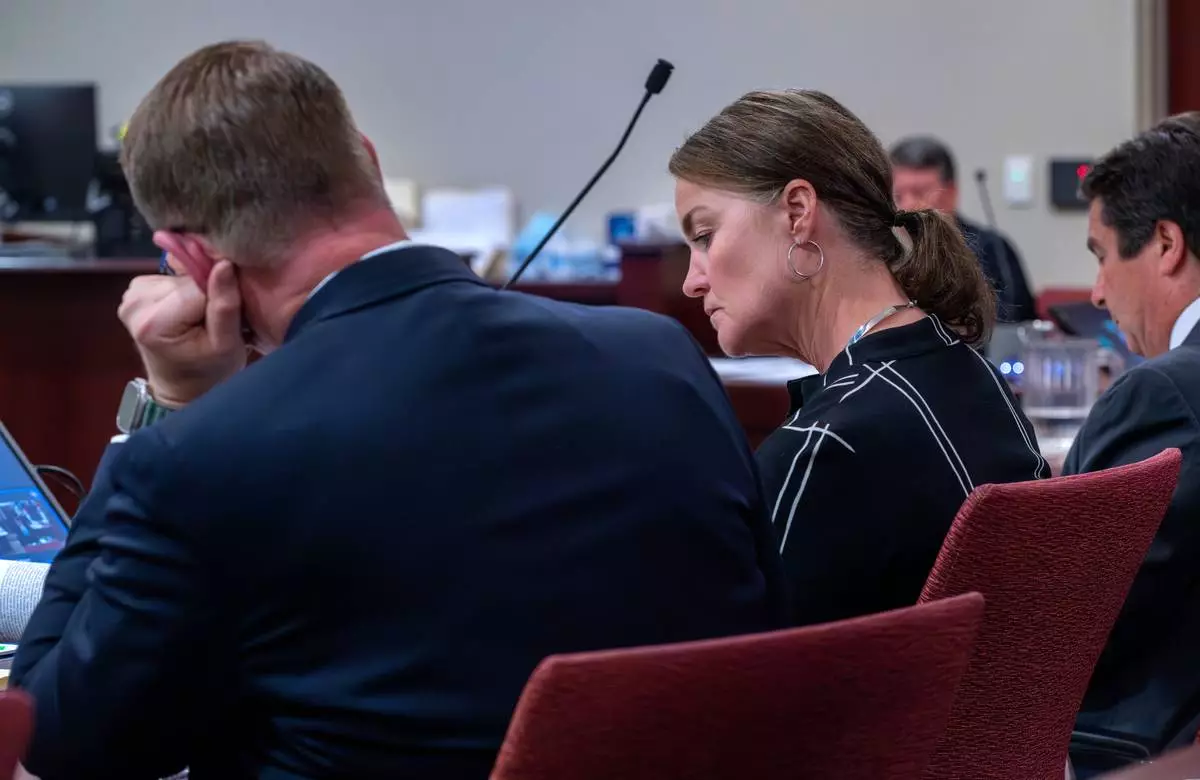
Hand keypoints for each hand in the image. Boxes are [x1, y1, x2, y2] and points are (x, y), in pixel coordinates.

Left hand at [118, 260, 246, 406]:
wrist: (181, 386)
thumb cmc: (207, 371)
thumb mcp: (226, 345)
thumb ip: (225, 305)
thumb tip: (224, 263)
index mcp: (154, 321)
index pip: (199, 287)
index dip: (218, 297)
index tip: (224, 320)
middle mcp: (135, 303)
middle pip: (187, 280)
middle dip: (206, 295)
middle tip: (211, 322)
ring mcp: (131, 296)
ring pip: (180, 277)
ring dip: (195, 293)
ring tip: (200, 319)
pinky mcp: (135, 290)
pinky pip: (170, 278)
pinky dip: (183, 291)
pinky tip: (186, 312)